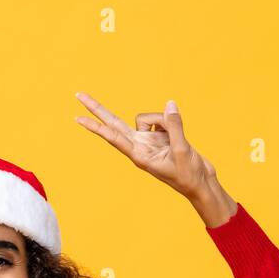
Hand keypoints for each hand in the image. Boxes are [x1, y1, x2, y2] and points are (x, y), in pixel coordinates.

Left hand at [74, 91, 236, 225]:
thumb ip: (174, 126)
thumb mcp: (181, 150)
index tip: (78, 118)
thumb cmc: (188, 174)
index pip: (112, 136)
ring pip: (150, 117)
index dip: (96, 126)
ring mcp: (150, 140)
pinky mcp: (161, 135)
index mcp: (138, 155)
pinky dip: (173, 122)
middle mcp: (140, 146)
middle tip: (78, 94)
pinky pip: (164, 118)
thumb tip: (169, 104)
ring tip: (177, 141)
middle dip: (98, 109)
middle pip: (114, 123)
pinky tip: (179, 137)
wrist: (200, 183)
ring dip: (165, 121)